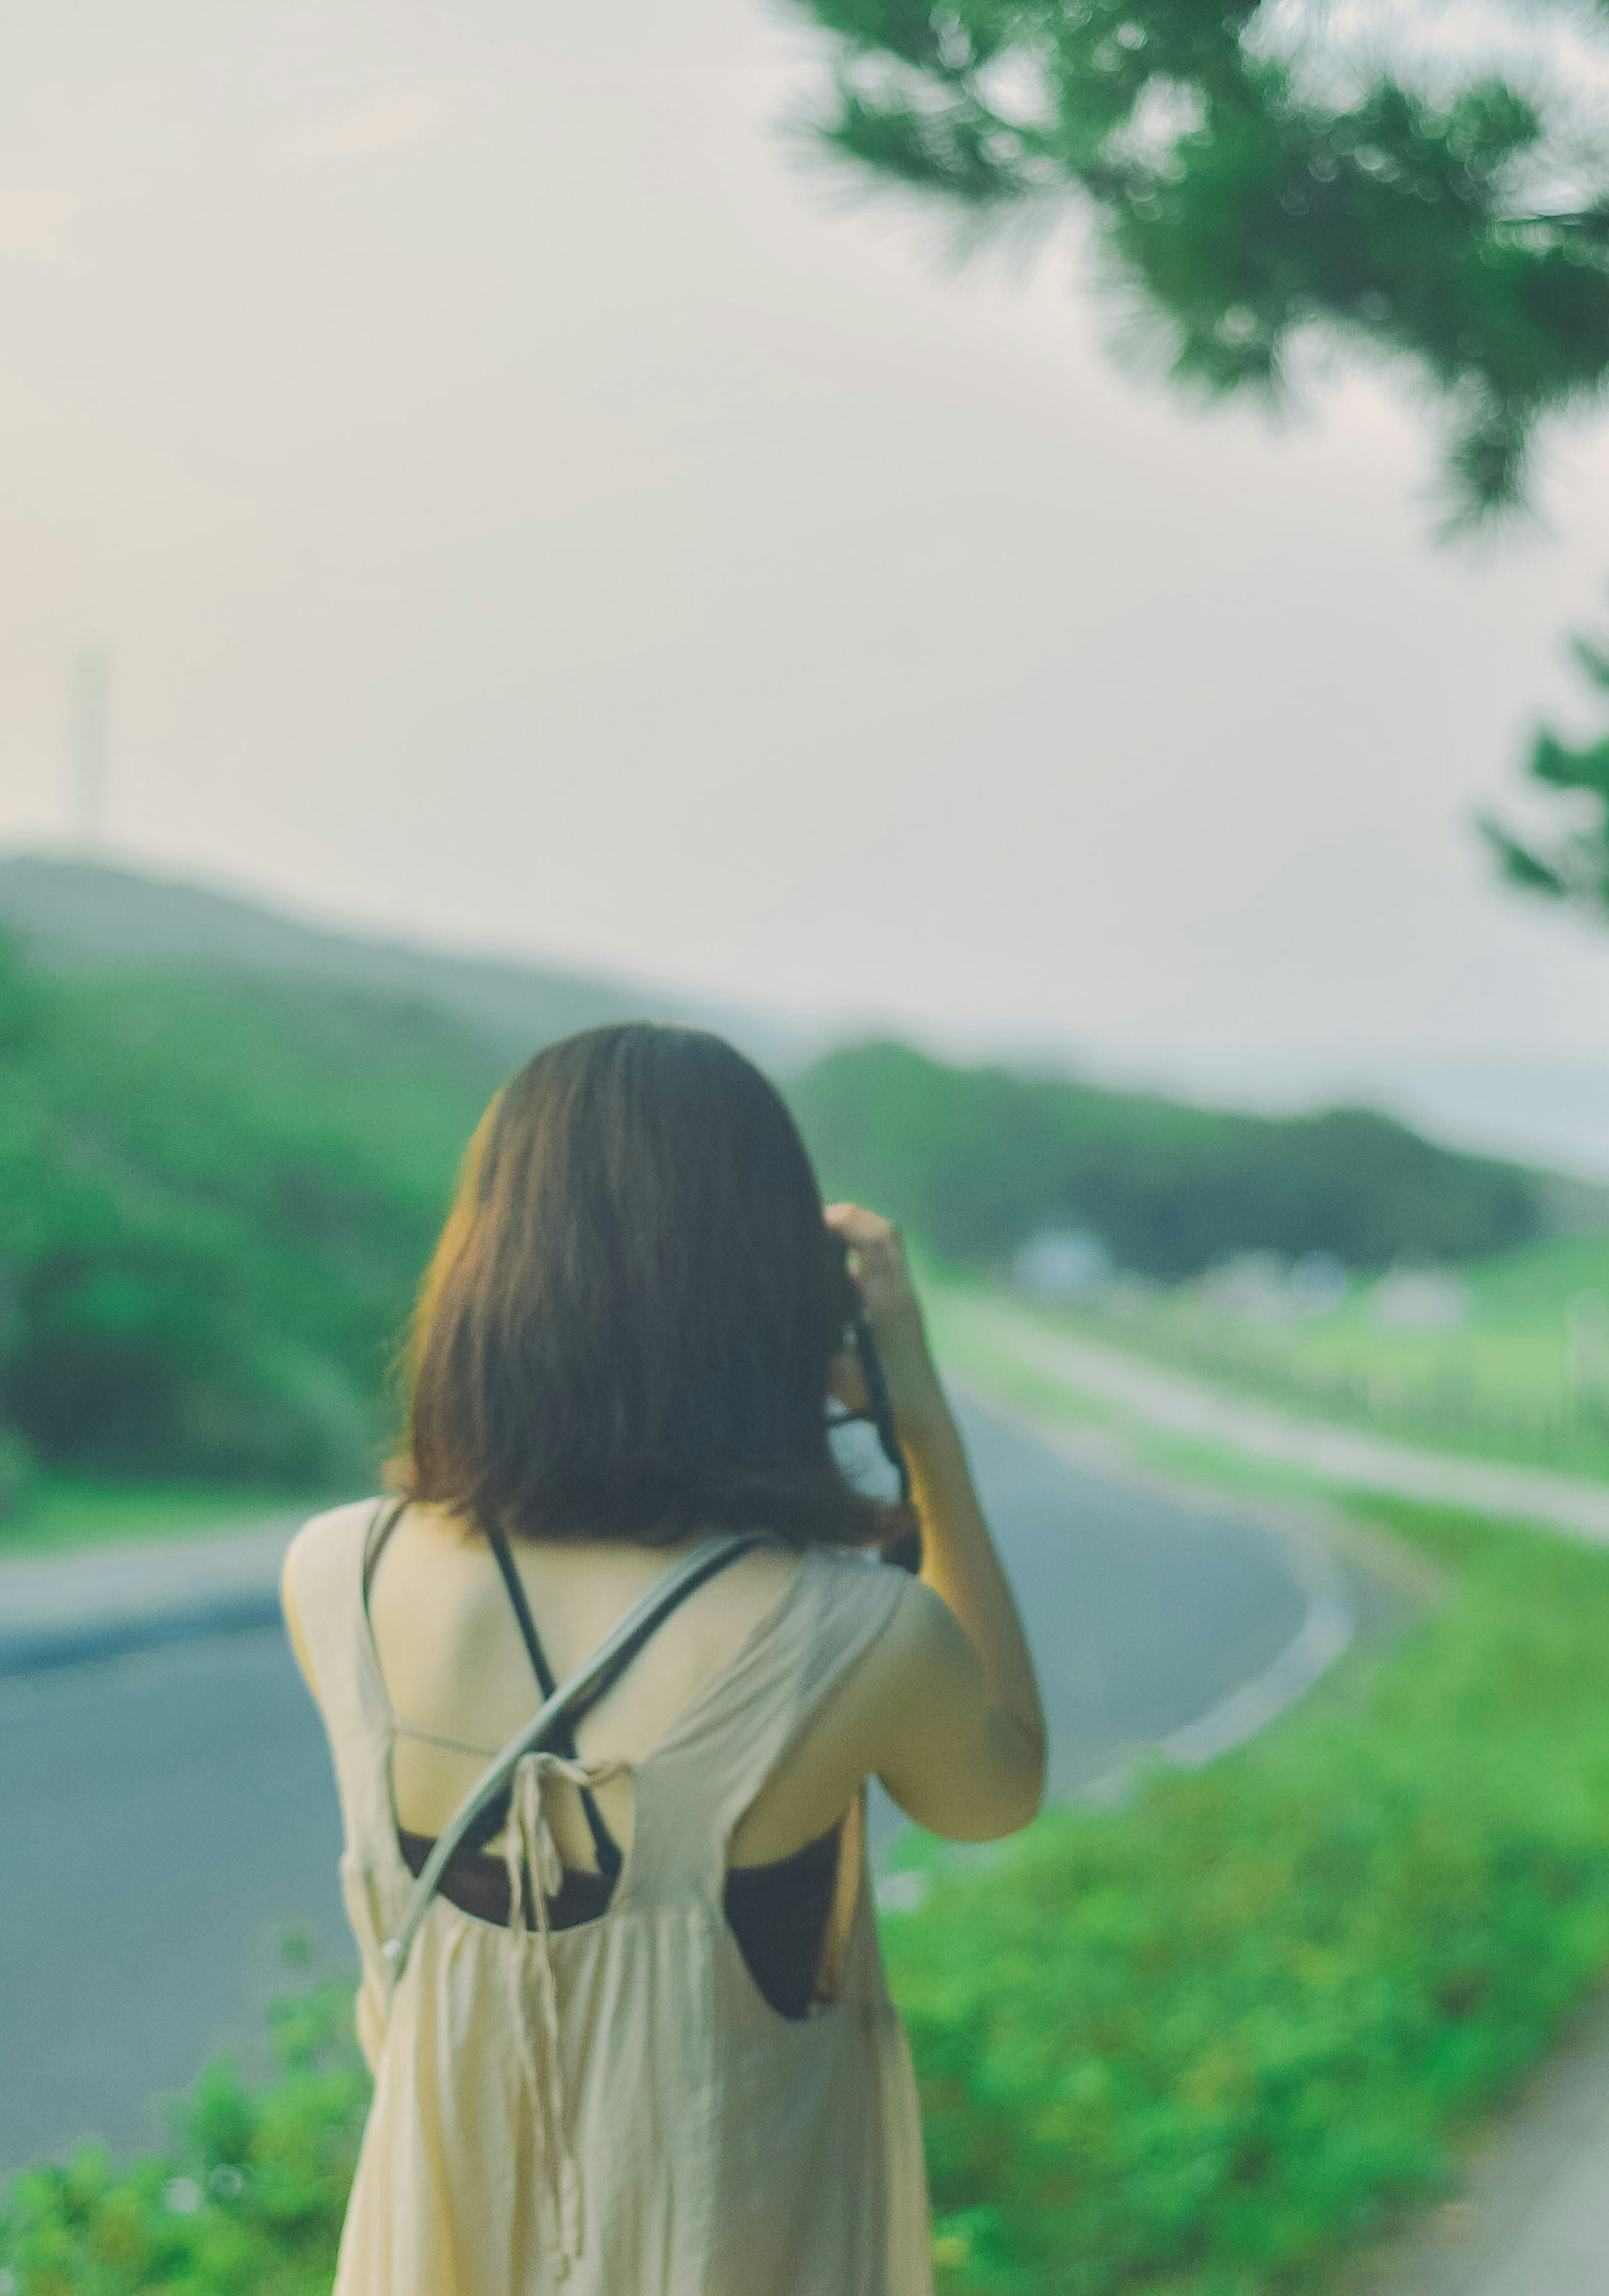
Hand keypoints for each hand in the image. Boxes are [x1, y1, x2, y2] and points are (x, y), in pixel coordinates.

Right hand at [824, 1203, 946, 1436]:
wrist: (923, 1418)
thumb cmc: (882, 1400)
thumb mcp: (835, 1373)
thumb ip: (811, 1339)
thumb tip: (775, 1312)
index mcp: (888, 1302)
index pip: (873, 1242)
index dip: (843, 1222)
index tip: (810, 1221)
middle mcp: (901, 1293)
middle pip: (886, 1232)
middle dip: (850, 1219)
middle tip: (814, 1224)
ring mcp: (905, 1299)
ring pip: (888, 1246)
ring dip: (857, 1235)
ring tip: (822, 1241)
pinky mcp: (902, 1308)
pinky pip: (884, 1267)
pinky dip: (860, 1259)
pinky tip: (834, 1277)